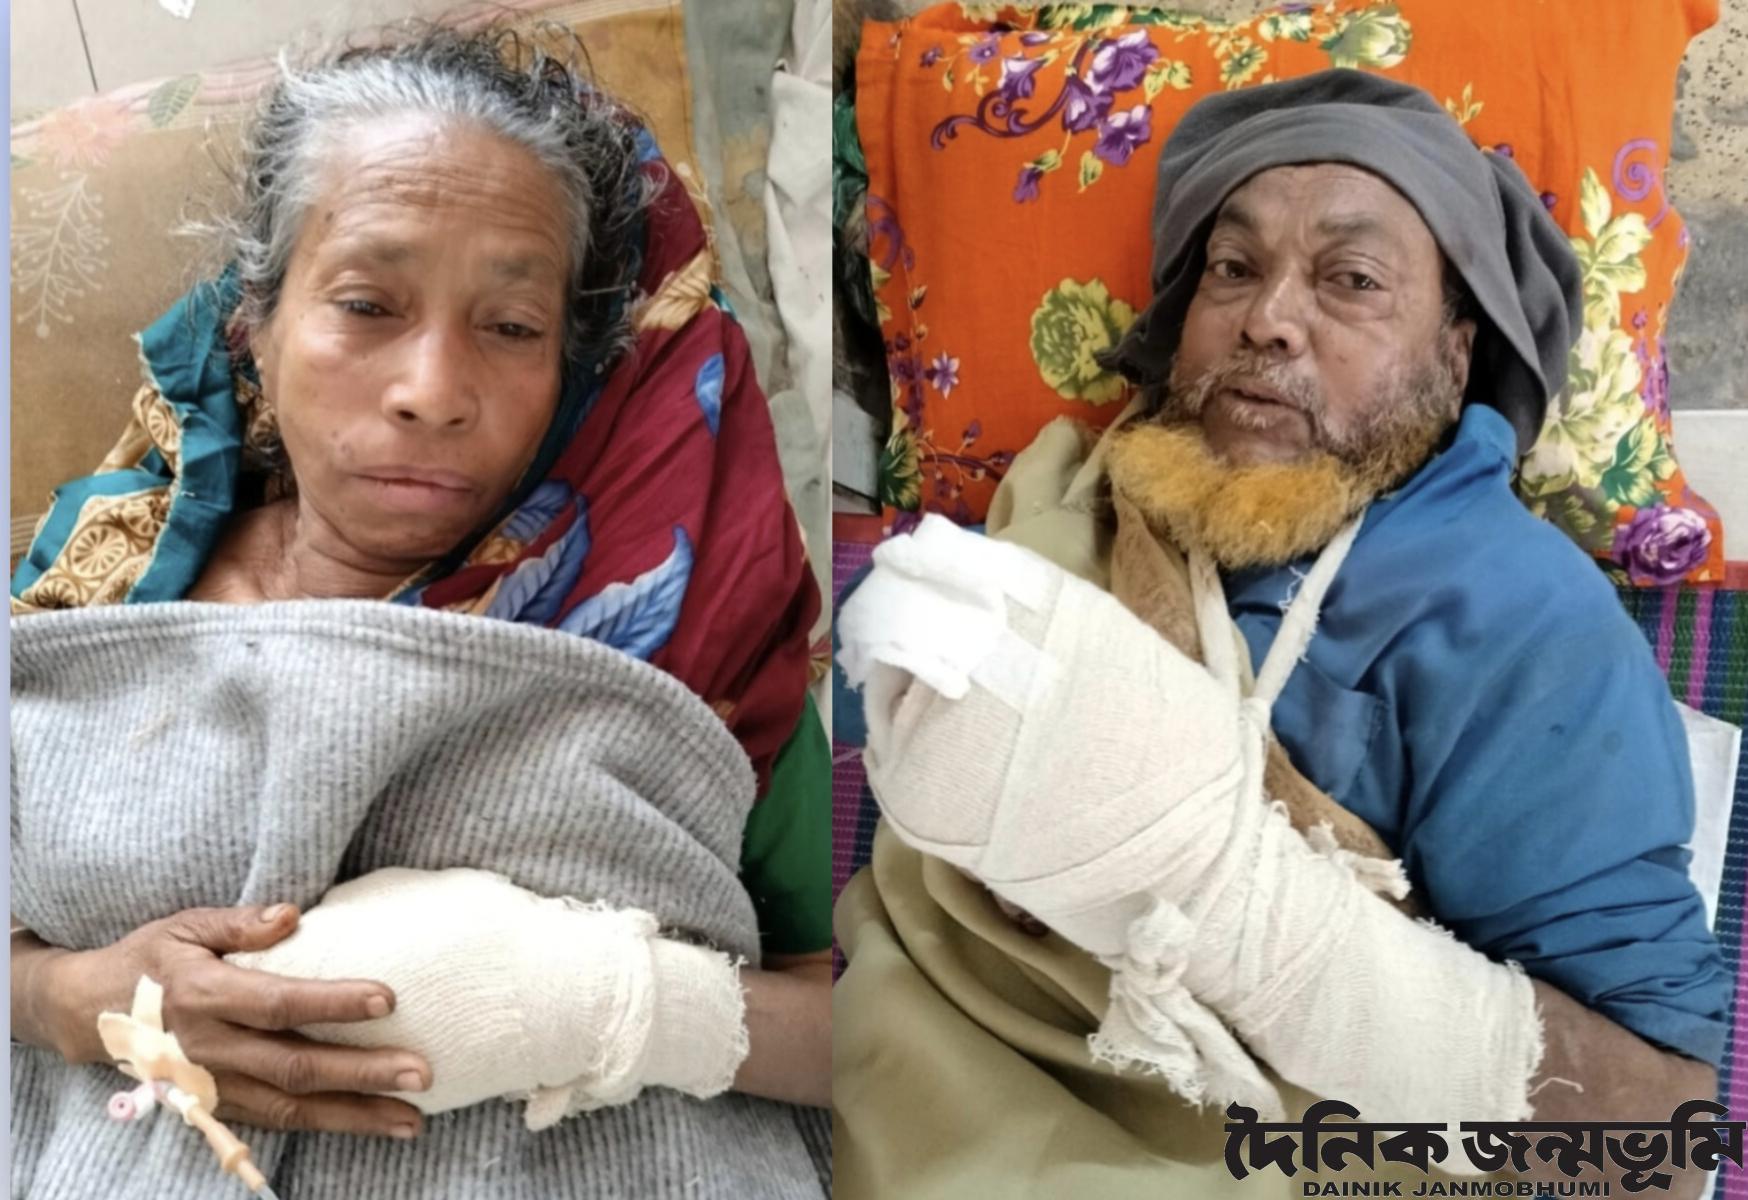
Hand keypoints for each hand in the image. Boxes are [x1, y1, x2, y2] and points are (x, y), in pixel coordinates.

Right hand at [41, 903, 430, 1138]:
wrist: (87, 1015)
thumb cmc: (149, 960)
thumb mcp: (183, 926)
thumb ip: (238, 922)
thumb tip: (292, 914)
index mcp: (203, 996)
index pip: (277, 1003)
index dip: (332, 1003)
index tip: (387, 999)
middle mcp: (210, 1049)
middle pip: (295, 1066)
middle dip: (362, 1073)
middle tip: (421, 1074)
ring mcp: (214, 1087)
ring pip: (292, 1108)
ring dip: (356, 1116)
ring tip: (413, 1120)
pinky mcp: (218, 1108)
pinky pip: (277, 1123)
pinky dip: (327, 1127)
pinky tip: (372, 1124)